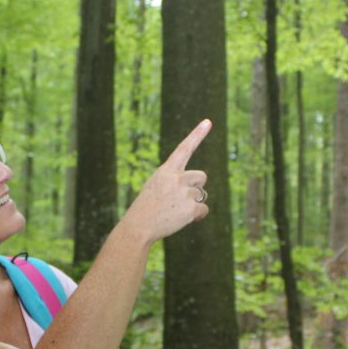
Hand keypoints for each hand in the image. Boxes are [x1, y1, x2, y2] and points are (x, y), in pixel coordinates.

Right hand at [119, 120, 211, 243]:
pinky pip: (204, 209)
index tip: (208, 121)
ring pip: (201, 195)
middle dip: (196, 187)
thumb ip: (174, 181)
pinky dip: (197, 216)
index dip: (197, 135)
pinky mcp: (190, 208)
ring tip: (175, 211)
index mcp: (166, 170)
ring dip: (193, 204)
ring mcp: (184, 193)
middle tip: (180, 199)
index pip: (184, 149)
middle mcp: (176, 178)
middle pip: (201, 176)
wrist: (138, 227)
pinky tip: (182, 220)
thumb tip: (196, 190)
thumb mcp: (155, 187)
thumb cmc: (146, 208)